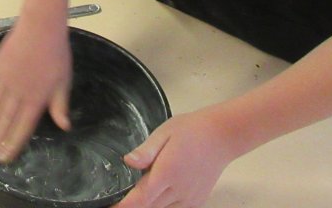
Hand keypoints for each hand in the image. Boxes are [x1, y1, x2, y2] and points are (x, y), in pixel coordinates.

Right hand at [0, 18, 72, 162]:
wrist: (41, 26)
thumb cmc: (57, 53)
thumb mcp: (64, 81)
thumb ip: (60, 105)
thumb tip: (64, 126)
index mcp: (36, 99)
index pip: (21, 128)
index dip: (12, 144)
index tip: (3, 158)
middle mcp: (17, 94)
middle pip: (3, 122)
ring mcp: (3, 80)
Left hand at [116, 109, 237, 207]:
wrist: (221, 137)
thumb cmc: (191, 130)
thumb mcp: (164, 132)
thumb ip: (146, 151)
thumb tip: (128, 161)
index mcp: (167, 173)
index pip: (140, 199)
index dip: (123, 206)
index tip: (110, 204)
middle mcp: (178, 190)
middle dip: (133, 205)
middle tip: (117, 199)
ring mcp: (189, 198)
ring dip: (148, 205)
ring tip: (138, 194)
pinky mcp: (197, 201)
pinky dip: (163, 206)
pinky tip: (158, 196)